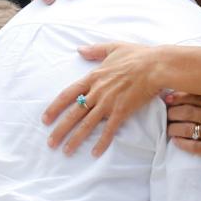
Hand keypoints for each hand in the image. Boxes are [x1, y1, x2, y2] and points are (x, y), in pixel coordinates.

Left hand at [43, 41, 162, 154]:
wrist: (155, 66)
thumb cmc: (137, 55)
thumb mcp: (113, 47)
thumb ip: (95, 50)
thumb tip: (80, 50)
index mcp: (93, 77)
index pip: (68, 94)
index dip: (55, 107)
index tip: (45, 119)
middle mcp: (97, 92)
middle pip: (73, 113)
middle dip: (60, 129)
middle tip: (50, 143)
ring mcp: (108, 103)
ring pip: (87, 124)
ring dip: (75, 139)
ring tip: (66, 151)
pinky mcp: (122, 111)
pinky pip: (109, 130)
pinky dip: (101, 142)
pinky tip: (94, 153)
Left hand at [166, 94, 200, 172]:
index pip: (196, 95)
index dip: (179, 96)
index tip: (170, 97)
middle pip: (187, 110)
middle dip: (173, 111)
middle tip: (166, 111)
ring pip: (186, 128)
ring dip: (173, 127)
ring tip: (169, 126)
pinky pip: (193, 146)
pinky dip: (181, 142)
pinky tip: (175, 140)